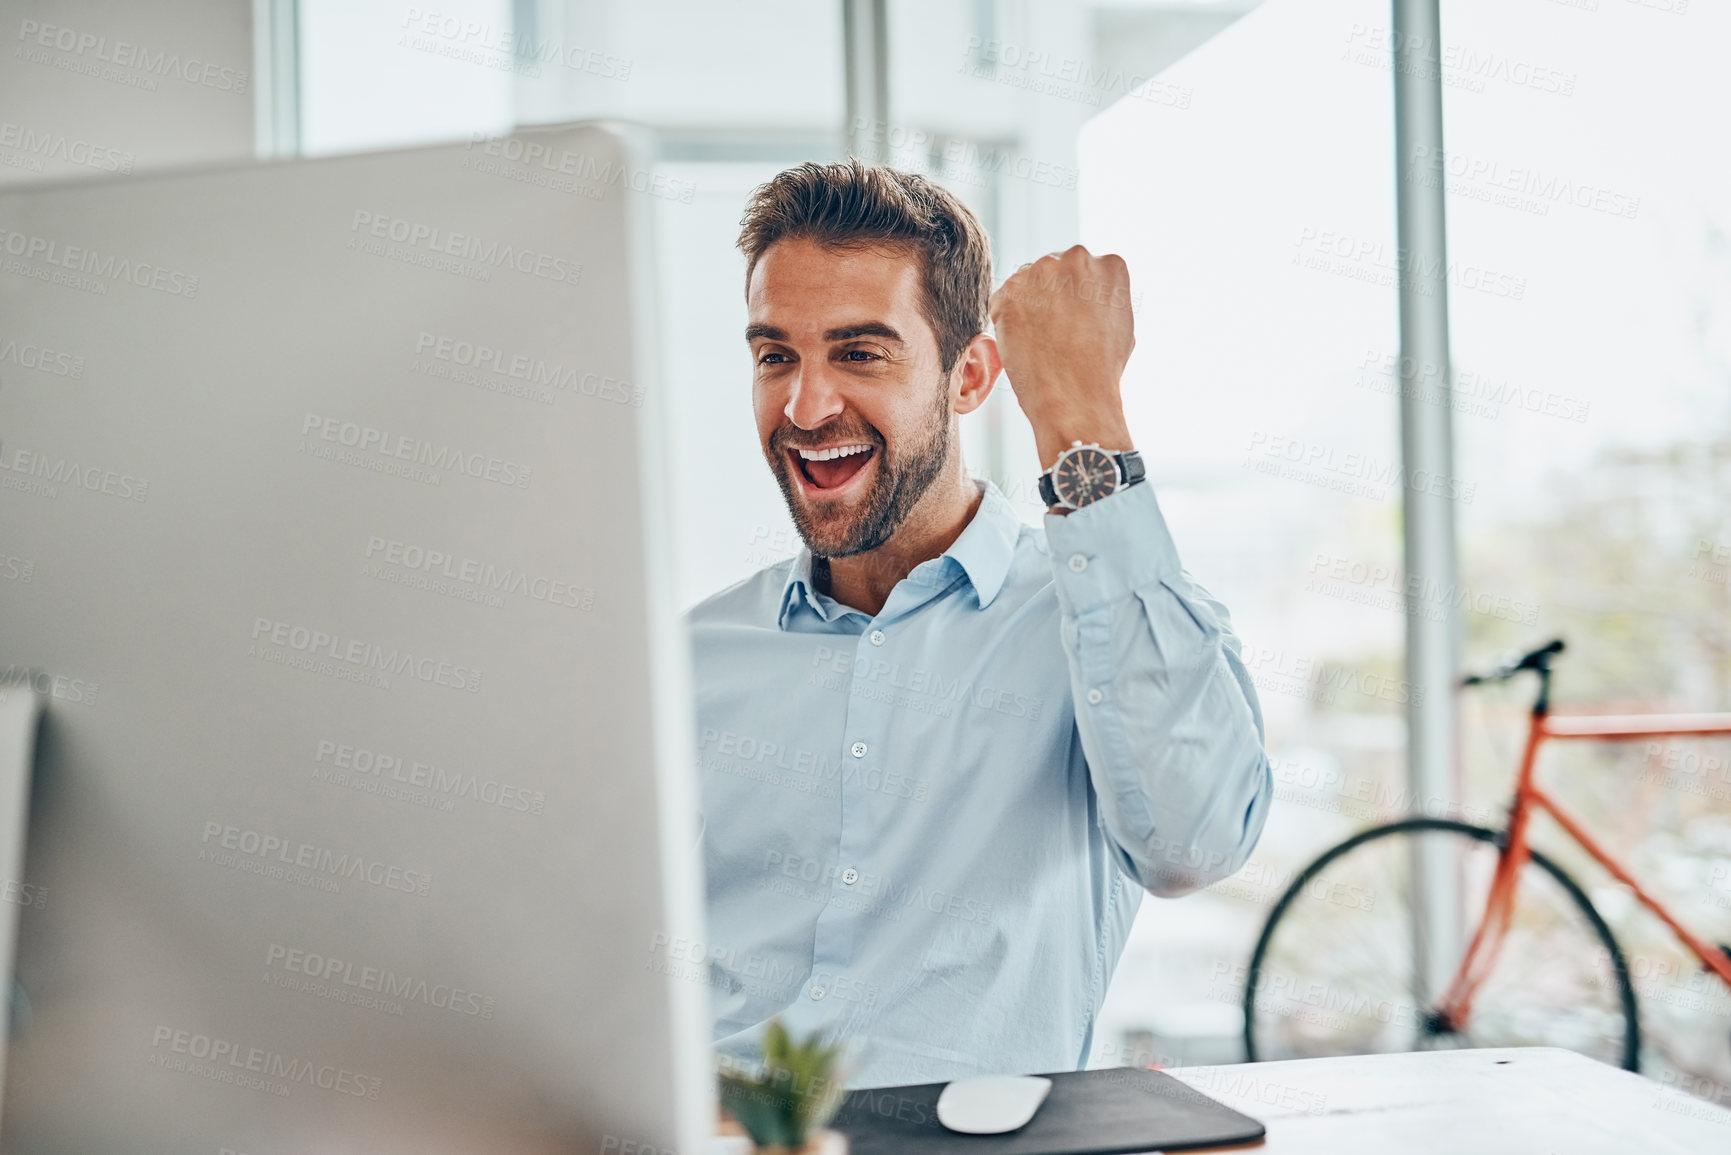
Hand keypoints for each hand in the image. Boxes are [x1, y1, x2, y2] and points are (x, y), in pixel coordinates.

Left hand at [987, 244, 1135, 469]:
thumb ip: (1103, 296)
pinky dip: (1007, 320)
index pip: (1083, 271)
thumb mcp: (1120, 323)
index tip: (1074, 321)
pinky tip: (1024, 343)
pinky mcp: (1009, 290)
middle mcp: (1076, 258)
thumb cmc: (1101, 371)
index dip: (1075, 299)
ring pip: (1027, 284)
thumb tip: (1088, 291)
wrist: (1075, 398)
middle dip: (1051, 296)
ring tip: (1040, 341)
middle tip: (1054, 332)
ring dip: (1028, 306)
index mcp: (1110, 265)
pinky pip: (1003, 301)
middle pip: (1054, 271)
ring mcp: (1041, 271)